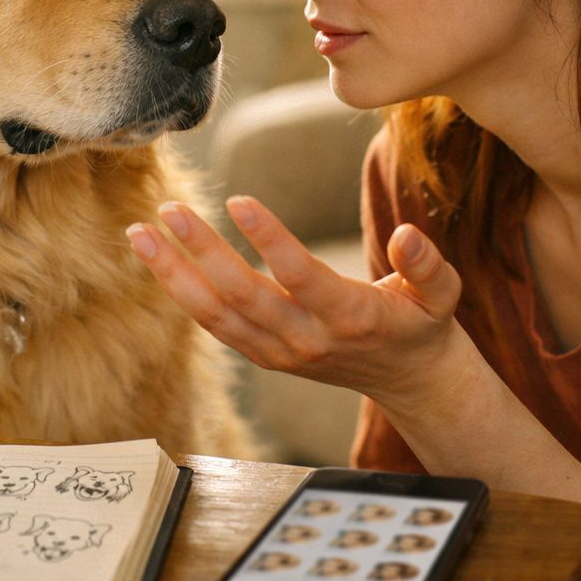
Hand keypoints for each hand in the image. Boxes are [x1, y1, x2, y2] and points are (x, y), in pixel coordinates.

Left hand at [125, 195, 470, 405]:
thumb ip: (428, 265)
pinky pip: (215, 326)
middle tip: (170, 209)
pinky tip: (156, 259)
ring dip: (174, 274)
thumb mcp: (442, 294)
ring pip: (217, 315)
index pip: (302, 277)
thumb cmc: (423, 323)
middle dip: (201, 252)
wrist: (409, 380)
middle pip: (244, 295)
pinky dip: (182, 293)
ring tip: (139, 233)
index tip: (238, 200)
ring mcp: (281, 353)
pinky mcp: (265, 356)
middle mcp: (308, 340)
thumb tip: (407, 234)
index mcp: (352, 318)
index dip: (269, 240)